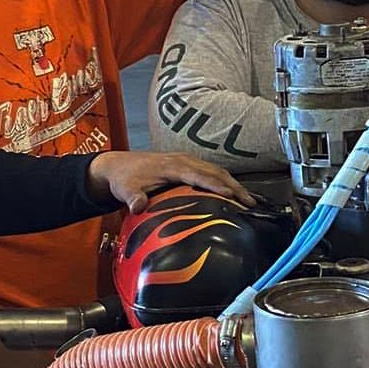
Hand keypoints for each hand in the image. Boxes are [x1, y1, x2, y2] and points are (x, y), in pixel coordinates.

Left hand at [86, 150, 256, 213]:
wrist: (118, 166)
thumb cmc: (124, 179)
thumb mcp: (125, 190)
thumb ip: (133, 198)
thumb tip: (138, 207)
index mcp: (172, 166)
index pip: (199, 175)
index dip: (215, 185)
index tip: (231, 196)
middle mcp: (183, 160)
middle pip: (214, 172)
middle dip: (234, 186)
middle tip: (250, 203)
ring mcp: (187, 161)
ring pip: (216, 171)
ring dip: (234, 184)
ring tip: (249, 201)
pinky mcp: (188, 165)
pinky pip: (212, 172)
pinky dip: (225, 181)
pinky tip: (234, 194)